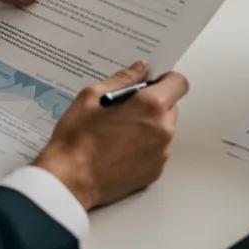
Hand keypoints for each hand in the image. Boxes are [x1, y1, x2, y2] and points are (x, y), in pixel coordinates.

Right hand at [34, 61, 188, 209]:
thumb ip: (122, 79)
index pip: (178, 82)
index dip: (165, 79)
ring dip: (149, 125)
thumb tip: (139, 68)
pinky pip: (157, 150)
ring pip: (164, 129)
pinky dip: (144, 145)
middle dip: (153, 103)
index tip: (151, 81)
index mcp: (150, 105)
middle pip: (171, 106)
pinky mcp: (154, 172)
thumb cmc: (78, 138)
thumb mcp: (92, 96)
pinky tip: (119, 147)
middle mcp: (162, 130)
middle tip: (125, 106)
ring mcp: (160, 154)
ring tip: (118, 130)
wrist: (70, 180)